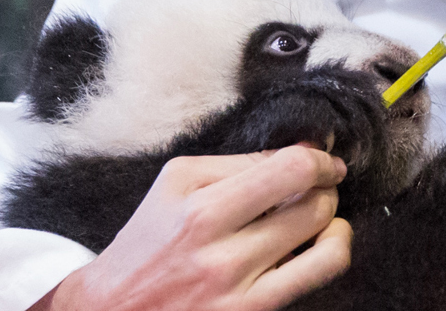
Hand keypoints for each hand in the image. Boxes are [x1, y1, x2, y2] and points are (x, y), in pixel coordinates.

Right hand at [32, 145, 351, 310]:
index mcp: (200, 206)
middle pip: (314, 204)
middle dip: (326, 189)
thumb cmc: (148, 241)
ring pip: (327, 245)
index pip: (290, 168)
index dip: (321, 159)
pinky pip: (315, 277)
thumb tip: (299, 150)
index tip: (326, 161)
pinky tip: (318, 246)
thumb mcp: (177, 184)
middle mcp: (220, 250)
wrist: (111, 309)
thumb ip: (237, 164)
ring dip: (334, 222)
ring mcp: (237, 289)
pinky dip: (330, 254)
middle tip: (319, 188)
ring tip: (321, 217)